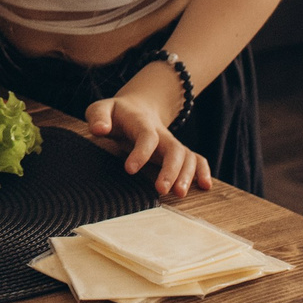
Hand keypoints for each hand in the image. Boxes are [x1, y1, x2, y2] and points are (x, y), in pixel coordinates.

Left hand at [85, 66, 211, 197]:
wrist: (136, 109)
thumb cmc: (115, 114)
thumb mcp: (101, 109)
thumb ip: (98, 116)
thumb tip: (99, 129)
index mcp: (141, 123)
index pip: (147, 136)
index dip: (141, 152)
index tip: (130, 170)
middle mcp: (161, 134)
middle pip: (174, 148)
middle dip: (171, 170)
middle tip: (161, 190)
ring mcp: (171, 143)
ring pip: (187, 156)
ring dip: (187, 175)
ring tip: (178, 194)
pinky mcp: (177, 152)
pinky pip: (196, 159)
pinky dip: (203, 171)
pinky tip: (205, 186)